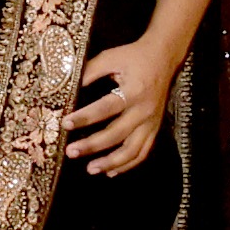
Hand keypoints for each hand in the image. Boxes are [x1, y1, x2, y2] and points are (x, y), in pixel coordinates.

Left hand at [65, 37, 179, 172]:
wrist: (164, 57)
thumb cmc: (134, 56)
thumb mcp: (111, 57)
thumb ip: (90, 71)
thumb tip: (68, 87)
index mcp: (134, 91)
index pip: (106, 108)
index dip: (85, 117)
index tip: (65, 123)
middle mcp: (144, 110)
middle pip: (117, 134)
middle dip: (93, 145)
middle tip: (71, 152)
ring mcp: (151, 122)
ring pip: (132, 150)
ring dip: (111, 163)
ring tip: (90, 169)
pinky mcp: (155, 129)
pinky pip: (143, 152)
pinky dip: (127, 165)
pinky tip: (110, 172)